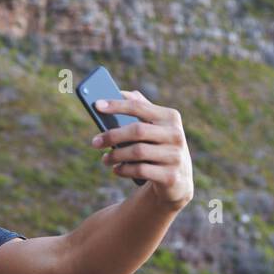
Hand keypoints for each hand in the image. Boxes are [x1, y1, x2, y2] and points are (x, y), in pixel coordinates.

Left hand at [90, 90, 193, 207]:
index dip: (117, 105)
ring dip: (115, 155)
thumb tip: (121, 93)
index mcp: (171, 117)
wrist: (178, 181)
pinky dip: (123, 170)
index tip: (97, 105)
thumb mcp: (155, 127)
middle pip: (137, 131)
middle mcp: (176, 135)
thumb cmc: (160, 148)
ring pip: (137, 152)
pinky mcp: (170, 177)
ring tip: (104, 159)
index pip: (140, 107)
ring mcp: (175, 157)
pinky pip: (140, 170)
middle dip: (112, 136)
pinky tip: (116, 170)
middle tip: (95, 142)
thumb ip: (142, 108)